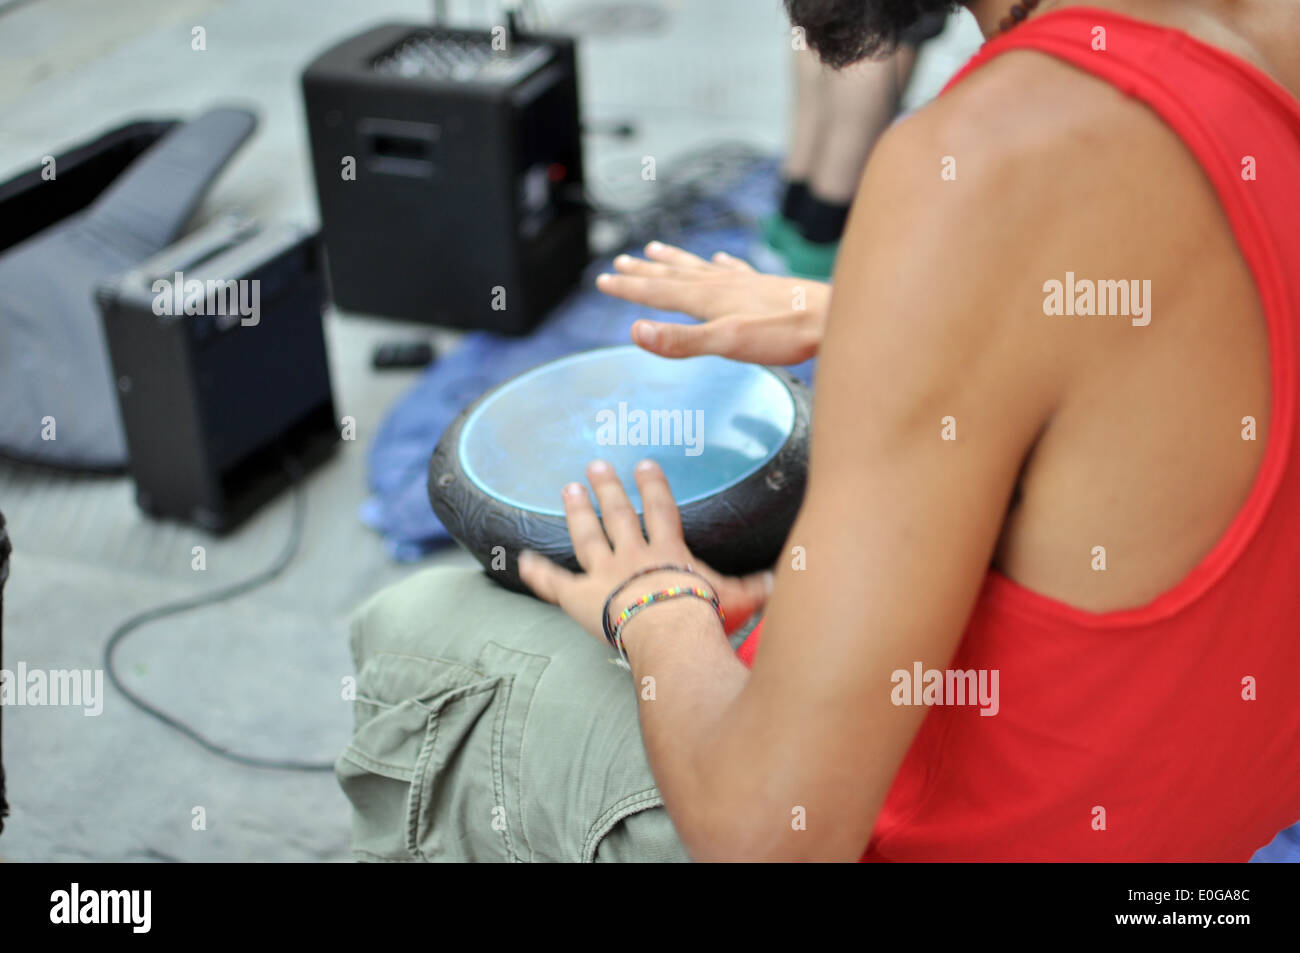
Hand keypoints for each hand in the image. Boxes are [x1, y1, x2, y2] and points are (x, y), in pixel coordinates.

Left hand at [518, 459, 772, 640]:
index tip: (644, 464)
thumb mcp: (739, 597)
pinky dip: (537, 572)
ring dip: (577, 511)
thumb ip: (758, 587)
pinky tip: (520, 558)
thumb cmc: (705, 616)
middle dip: (607, 488)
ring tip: (568, 488)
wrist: (671, 632)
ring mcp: (604, 574)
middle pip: (618, 515)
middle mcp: (633, 555)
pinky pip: (555, 584)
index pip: (661, 510)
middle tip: (595, 465)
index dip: (652, 485)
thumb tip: (784, 581)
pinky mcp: (580, 598)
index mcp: (668, 551)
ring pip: (587, 536)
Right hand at [595, 241, 829, 364]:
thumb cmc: (784, 334)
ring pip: (700, 268)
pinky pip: (734, 270)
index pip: (658, 292)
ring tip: (656, 249)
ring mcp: (744, 283)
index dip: (628, 288)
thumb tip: (636, 332)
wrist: (833, 317)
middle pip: (673, 275)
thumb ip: (681, 340)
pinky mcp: (766, 287)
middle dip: (644, 271)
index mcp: (708, 300)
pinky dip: (721, 264)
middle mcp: (722, 285)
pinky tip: (722, 259)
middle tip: (619, 262)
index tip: (602, 281)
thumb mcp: (727, 343)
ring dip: (675, 260)